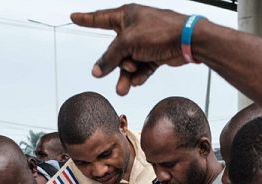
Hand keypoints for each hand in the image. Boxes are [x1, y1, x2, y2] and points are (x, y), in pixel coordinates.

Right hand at [71, 4, 189, 95]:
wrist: (187, 40)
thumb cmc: (160, 31)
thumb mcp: (128, 43)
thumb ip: (110, 57)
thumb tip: (97, 70)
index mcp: (126, 16)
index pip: (99, 18)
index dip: (86, 18)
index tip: (74, 16)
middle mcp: (134, 27)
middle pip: (115, 49)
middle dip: (114, 64)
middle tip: (104, 75)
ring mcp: (146, 41)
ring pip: (129, 61)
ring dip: (126, 75)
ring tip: (124, 89)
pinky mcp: (156, 54)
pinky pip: (142, 67)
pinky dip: (140, 74)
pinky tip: (139, 81)